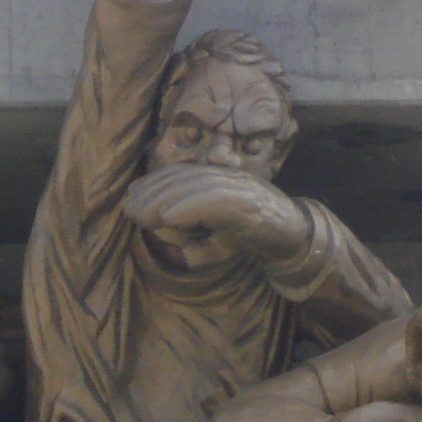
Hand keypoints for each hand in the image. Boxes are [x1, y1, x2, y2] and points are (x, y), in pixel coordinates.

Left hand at [122, 164, 307, 263]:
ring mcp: (238, 187)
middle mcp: (227, 177)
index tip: (130, 197)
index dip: (153, 183)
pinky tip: (167, 218)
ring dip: (164, 201)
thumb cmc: (251, 237)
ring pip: (194, 187)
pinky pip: (212, 201)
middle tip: (128, 209)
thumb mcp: (217, 243)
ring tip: (140, 216)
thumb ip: (194, 244)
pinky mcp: (246, 203)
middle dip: (152, 193)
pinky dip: (188, 208)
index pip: (181, 173)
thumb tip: (172, 247)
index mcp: (219, 179)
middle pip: (183, 178)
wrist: (292, 237)